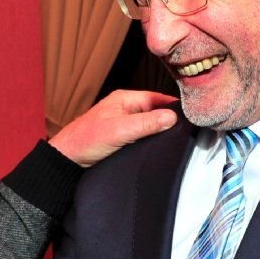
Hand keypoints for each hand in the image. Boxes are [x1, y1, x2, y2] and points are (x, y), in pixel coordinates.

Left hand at [48, 91, 177, 167]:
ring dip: (160, 131)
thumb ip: (145, 123)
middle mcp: (126, 108)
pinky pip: (143, 135)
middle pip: (156, 111)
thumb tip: (172, 117)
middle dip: (170, 120)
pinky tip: (160, 147)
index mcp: (125, 99)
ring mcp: (125, 122)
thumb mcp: (119, 131)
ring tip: (178, 140)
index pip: (158, 98)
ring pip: (150, 124)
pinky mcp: (123, 136)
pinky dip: (152, 139)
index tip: (192, 116)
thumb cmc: (86, 141)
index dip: (174, 106)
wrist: (67, 160)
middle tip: (188, 131)